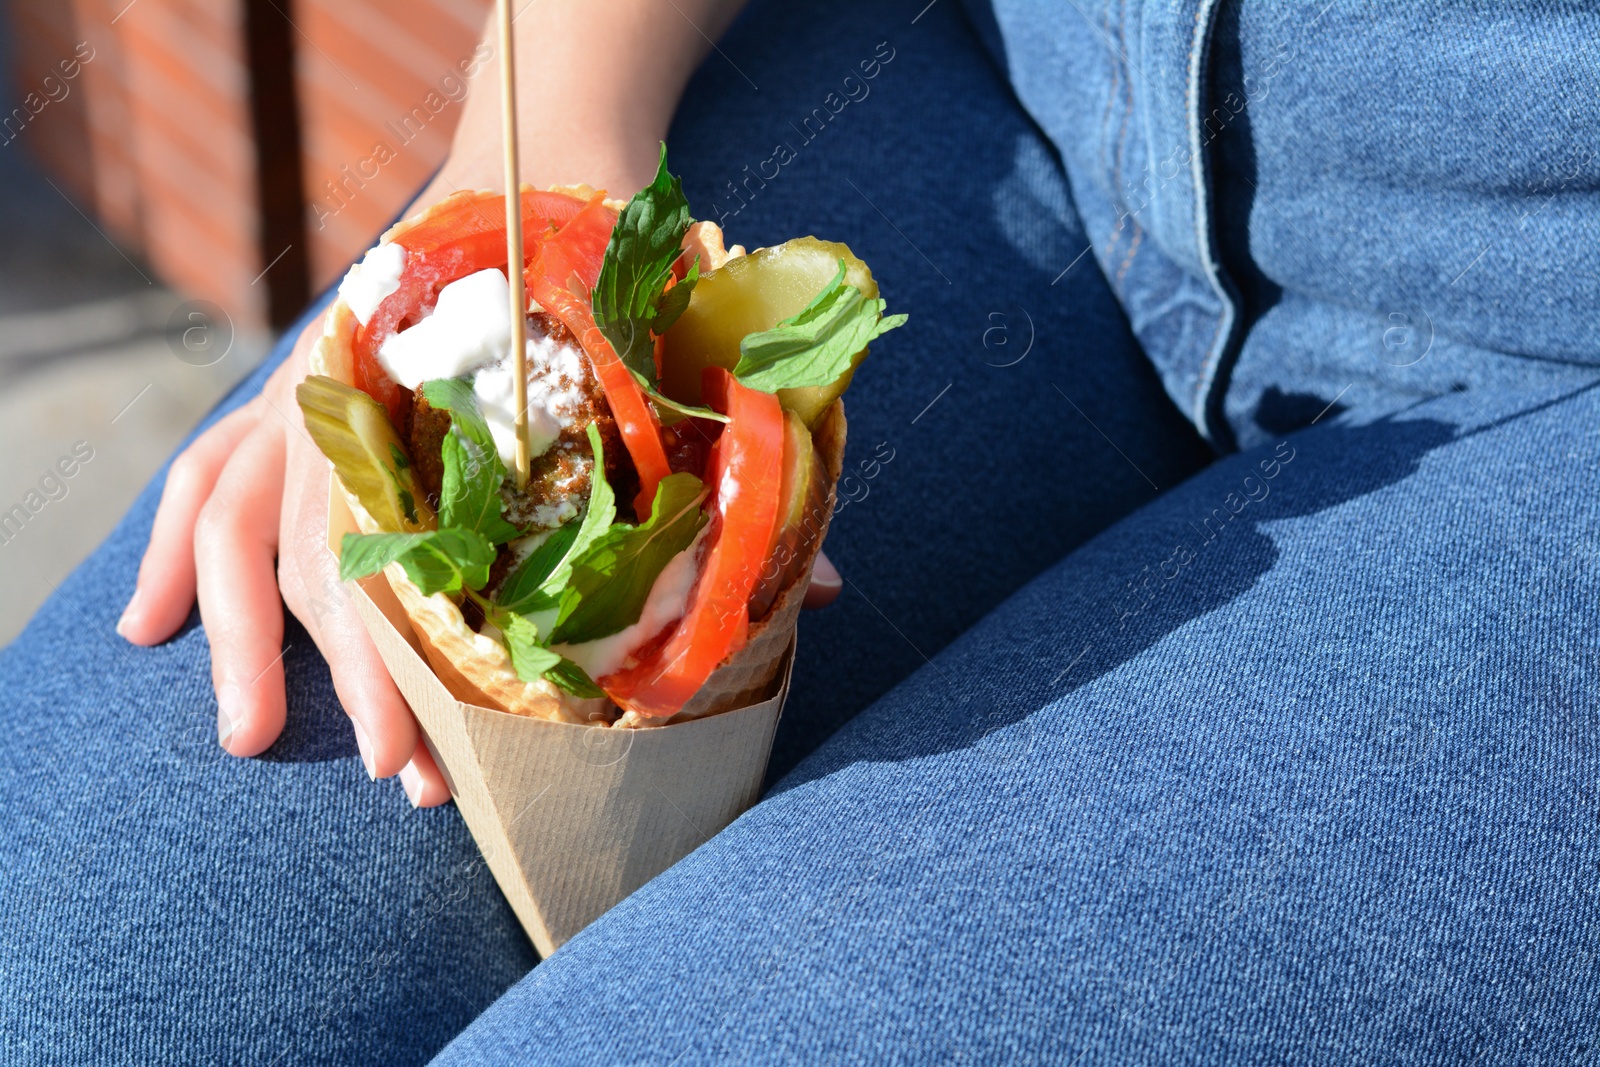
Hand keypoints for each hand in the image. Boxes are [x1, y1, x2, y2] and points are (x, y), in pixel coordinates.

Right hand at [117, 318, 843, 803]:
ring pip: (243, 522)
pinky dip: (171, 552)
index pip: (419, 550)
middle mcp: (364, 400)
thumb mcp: (673, 375)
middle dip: (363, 677)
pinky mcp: (286, 392)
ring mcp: (309, 391)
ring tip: (253, 739)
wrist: (539, 182)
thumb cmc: (607, 298)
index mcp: (458, 406)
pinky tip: (146, 631)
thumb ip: (730, 477)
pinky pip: (202, 473)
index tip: (440, 748)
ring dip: (249, 640)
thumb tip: (820, 588)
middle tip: (407, 776)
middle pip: (331, 554)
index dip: (417, 662)